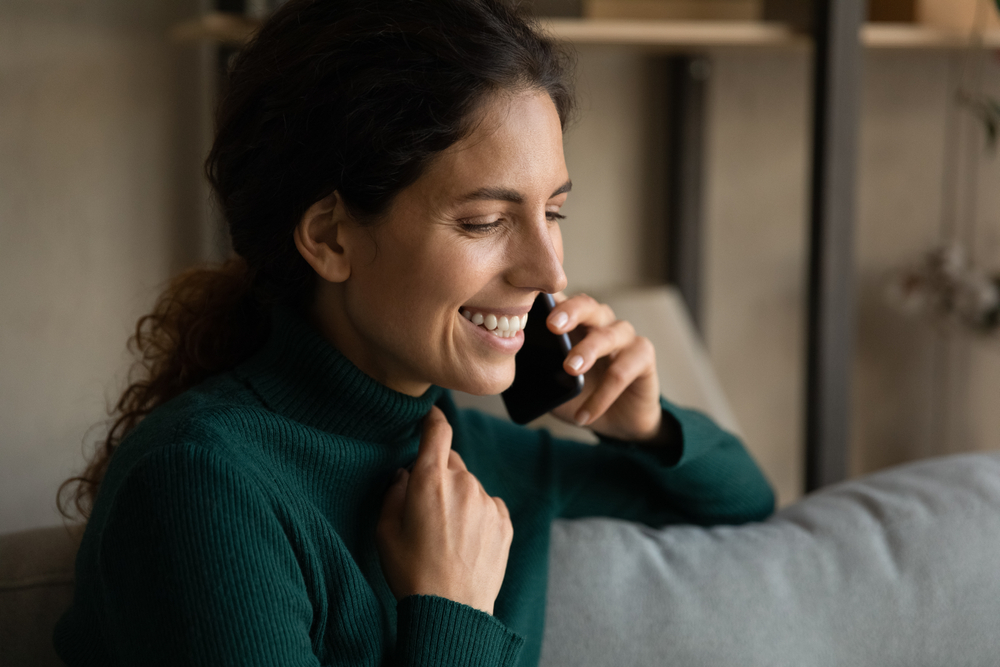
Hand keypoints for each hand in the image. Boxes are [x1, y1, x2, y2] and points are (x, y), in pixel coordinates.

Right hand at [376, 406, 512, 615]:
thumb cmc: (411, 572)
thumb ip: (392, 493)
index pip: (437, 431)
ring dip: (459, 497)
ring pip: (470, 485)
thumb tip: (404, 475)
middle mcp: (463, 483)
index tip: (431, 416)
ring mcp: (487, 501)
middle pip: (451, 462)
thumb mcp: (384, 531)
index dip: (433, 419)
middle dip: (439, 475)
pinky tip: (465, 541)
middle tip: (426, 508)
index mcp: (430, 480)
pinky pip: (488, 505)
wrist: (451, 610)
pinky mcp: (504, 521)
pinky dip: (477, 514)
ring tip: (446, 534)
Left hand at [546, 293, 661, 441]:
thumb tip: (510, 367)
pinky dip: (602, 395)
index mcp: (575, 322)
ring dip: (588, 350)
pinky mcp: (643, 357)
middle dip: (571, 312)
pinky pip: (622, 371)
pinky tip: (585, 415)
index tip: (532, 305)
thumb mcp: (552, 385)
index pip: (562, 300)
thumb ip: (536, 371)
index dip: (549, 299)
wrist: (617, 422)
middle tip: (553, 326)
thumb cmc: (581, 395)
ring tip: (571, 369)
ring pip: (608, 335)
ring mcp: (624, 337)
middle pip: (589, 306)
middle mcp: (601, 322)